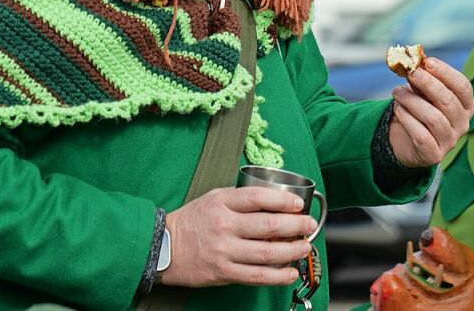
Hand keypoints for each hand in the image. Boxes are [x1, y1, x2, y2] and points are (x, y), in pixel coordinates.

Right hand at [161, 186, 318, 287]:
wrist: (164, 246)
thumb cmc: (194, 220)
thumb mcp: (215, 198)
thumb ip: (242, 198)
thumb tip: (275, 200)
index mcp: (223, 202)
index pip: (259, 197)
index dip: (284, 200)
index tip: (299, 204)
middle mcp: (225, 225)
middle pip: (269, 226)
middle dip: (296, 226)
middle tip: (309, 225)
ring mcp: (224, 251)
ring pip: (267, 253)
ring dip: (292, 251)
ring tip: (304, 247)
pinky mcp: (223, 272)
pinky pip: (256, 276)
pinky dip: (277, 276)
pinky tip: (290, 272)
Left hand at [389, 57, 473, 167]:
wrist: (407, 141)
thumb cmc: (419, 109)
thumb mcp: (422, 92)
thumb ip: (421, 79)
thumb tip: (412, 63)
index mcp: (466, 105)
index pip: (463, 86)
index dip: (446, 73)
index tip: (428, 61)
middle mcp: (463, 124)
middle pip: (448, 101)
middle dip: (428, 84)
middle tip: (411, 72)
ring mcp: (450, 141)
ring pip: (434, 118)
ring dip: (412, 101)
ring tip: (397, 92)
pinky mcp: (434, 155)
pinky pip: (421, 136)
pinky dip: (407, 119)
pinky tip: (398, 109)